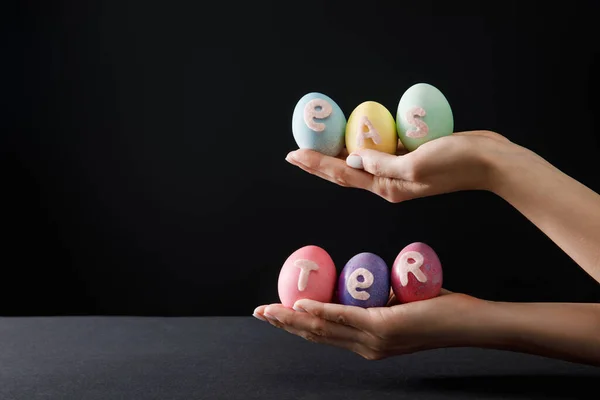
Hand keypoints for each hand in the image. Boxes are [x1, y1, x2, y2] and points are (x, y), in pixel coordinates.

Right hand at [253, 290, 482, 359]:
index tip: (276, 313)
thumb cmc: (440, 310)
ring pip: (322, 329)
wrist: (470, 323)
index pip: (325, 334)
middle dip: (284, 324)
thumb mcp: (403, 304)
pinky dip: (318, 311)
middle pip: (316, 335)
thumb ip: (384, 299)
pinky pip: (343, 317)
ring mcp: (373, 341)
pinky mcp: (382, 329)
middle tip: (261, 312)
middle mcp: (366, 347)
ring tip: (269, 310)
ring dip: (292, 319)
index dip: (297, 325)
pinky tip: (300, 306)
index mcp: (368, 342)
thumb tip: (372, 286)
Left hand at [285, 130, 515, 202]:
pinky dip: (365, 143)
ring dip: (339, 153)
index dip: (316, 165)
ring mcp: (400, 171)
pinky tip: (357, 133)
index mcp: (387, 187)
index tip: (293, 155)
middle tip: (296, 151)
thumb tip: (354, 157)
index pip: (343, 175)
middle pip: (346, 172)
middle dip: (319, 162)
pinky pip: (381, 151)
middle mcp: (389, 182)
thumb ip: (383, 163)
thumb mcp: (415, 164)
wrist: (489, 162)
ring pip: (362, 161)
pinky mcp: (411, 158)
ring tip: (319, 143)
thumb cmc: (456, 163)